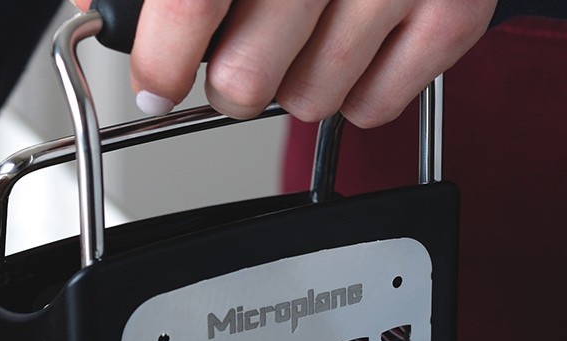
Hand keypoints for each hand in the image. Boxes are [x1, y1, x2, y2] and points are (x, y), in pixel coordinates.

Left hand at [78, 0, 495, 127]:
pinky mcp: (457, 4)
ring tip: (303, 37)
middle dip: (231, 81)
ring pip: (310, 102)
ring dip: (294, 83)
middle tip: (238, 57)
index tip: (155, 84)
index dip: (163, 59)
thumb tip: (109, 10)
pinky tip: (350, 45)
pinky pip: (375, 106)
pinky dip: (354, 92)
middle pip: (248, 80)